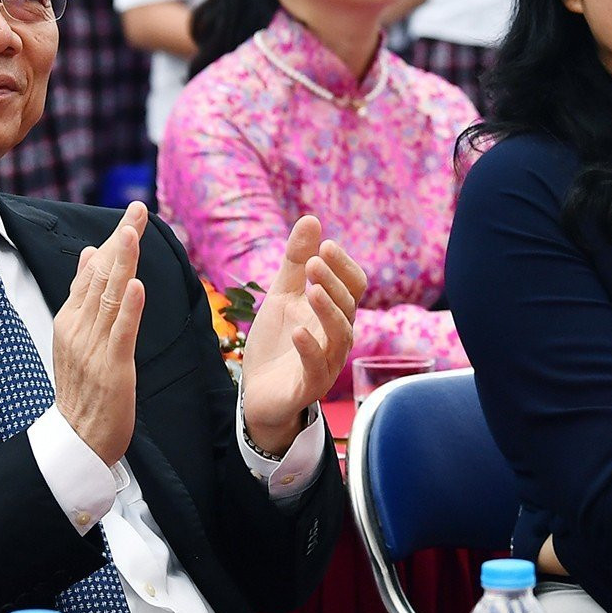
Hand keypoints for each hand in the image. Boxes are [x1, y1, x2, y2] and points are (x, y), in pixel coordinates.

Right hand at [52, 202, 148, 465]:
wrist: (77, 437)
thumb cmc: (84, 386)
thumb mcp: (78, 335)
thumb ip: (85, 296)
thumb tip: (90, 253)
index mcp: (72, 318)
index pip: (93, 271)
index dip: (114, 241)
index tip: (132, 213)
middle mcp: (80, 328)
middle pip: (102, 277)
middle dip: (121, 241)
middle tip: (138, 209)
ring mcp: (94, 347)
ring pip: (111, 298)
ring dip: (123, 264)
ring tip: (134, 233)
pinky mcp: (112, 367)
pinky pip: (121, 333)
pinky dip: (130, 308)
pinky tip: (138, 286)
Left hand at [240, 216, 366, 453]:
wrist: (258, 394)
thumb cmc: (276, 344)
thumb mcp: (282, 296)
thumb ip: (295, 261)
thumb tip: (312, 219)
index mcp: (334, 314)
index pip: (353, 286)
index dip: (343, 266)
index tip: (325, 245)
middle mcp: (336, 338)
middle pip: (349, 308)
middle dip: (333, 283)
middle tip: (313, 262)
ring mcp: (325, 363)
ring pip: (339, 336)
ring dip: (328, 311)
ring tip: (312, 290)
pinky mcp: (308, 386)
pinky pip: (316, 368)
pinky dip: (309, 349)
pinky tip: (297, 331)